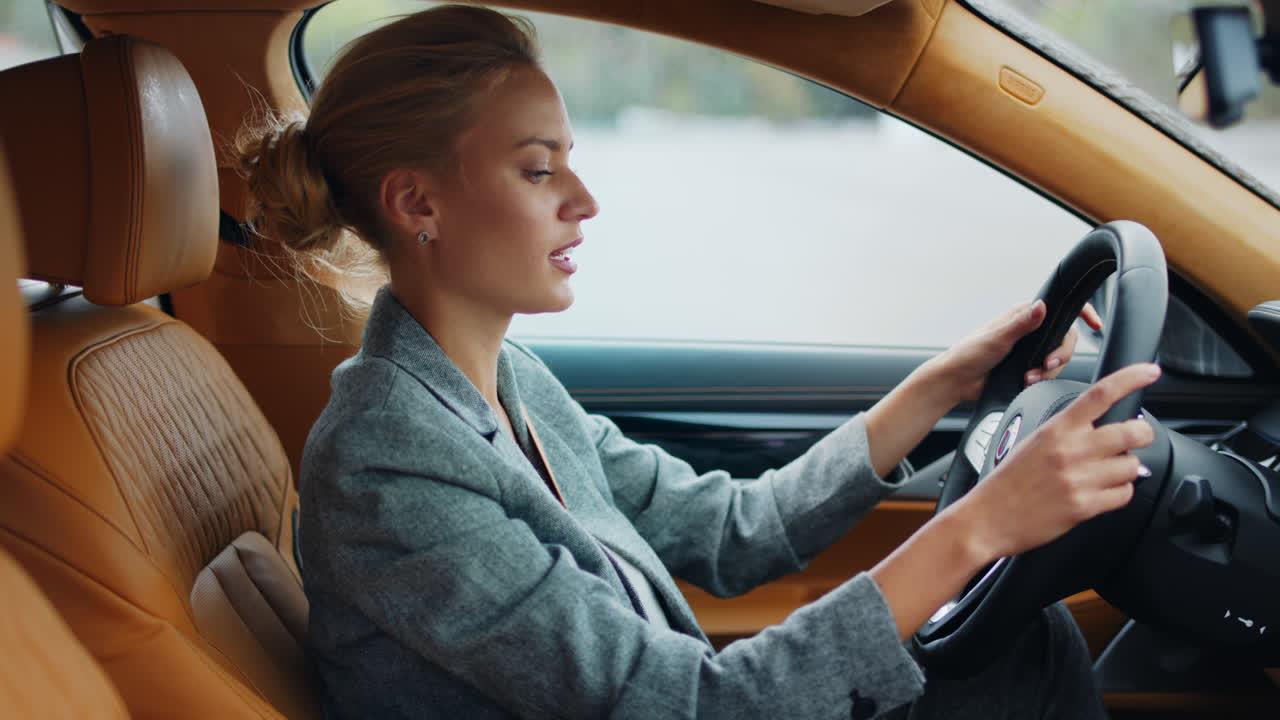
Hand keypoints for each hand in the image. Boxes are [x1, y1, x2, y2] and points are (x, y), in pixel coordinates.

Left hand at [936, 300, 1102, 404]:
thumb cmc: (968, 354)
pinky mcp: (1028, 367)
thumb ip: (1020, 324)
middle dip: (1061, 354)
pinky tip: (1027, 382)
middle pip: (1066, 338)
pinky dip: (1042, 379)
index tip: (1095, 324)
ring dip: (1048, 371)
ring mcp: (1031, 350)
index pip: (1060, 307)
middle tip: (1046, 365)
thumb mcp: (996, 338)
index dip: (1082, 313)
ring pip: (1058, 358)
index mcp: (1023, 315)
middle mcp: (1030, 330)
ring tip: (1028, 378)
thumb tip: (1042, 306)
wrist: (956, 382)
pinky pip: (1047, 373)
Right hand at [956, 362, 1160, 560]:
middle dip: (1143, 434)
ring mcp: (1080, 479)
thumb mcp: (1032, 442)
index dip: (1131, 378)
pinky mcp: (1085, 507)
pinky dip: (1118, 493)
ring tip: (1106, 473)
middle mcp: (1071, 451)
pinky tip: (1100, 493)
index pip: (1101, 394)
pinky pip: (1124, 494)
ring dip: (1126, 469)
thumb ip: (1067, 432)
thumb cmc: (1008, 481)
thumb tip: (1103, 428)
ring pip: (1133, 466)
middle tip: (1137, 437)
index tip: (1149, 371)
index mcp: (1057, 429)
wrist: (987, 517)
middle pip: (1132, 431)